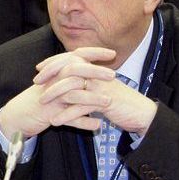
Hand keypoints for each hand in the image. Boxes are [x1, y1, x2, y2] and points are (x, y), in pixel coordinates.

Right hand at [0, 48, 115, 137]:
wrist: (17, 115)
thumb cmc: (40, 99)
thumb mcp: (54, 84)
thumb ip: (72, 76)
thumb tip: (93, 69)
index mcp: (57, 71)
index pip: (76, 55)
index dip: (94, 52)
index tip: (112, 53)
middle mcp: (53, 81)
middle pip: (75, 70)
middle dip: (95, 72)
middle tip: (113, 75)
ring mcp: (51, 97)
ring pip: (73, 94)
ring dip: (92, 98)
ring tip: (108, 102)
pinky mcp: (49, 113)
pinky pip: (68, 117)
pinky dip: (83, 122)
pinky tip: (97, 125)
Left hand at [36, 47, 156, 135]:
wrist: (142, 114)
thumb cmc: (121, 103)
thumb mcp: (101, 90)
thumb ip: (88, 83)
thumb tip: (70, 81)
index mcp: (97, 69)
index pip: (72, 58)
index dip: (55, 62)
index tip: (39, 68)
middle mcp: (99, 74)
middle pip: (69, 68)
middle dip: (50, 74)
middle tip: (36, 83)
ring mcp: (102, 87)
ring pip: (73, 87)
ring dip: (54, 94)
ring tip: (41, 103)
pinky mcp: (105, 101)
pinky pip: (81, 107)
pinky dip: (66, 114)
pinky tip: (55, 121)